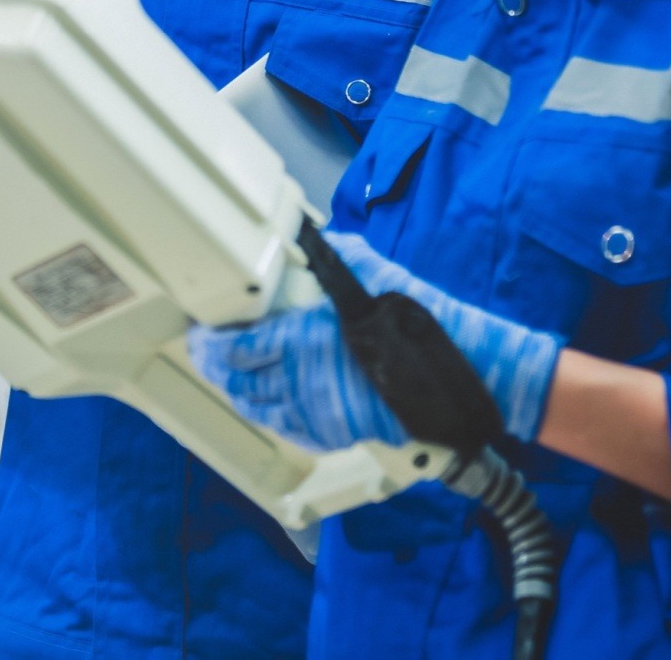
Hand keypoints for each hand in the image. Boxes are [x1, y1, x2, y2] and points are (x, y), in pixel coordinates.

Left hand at [188, 232, 559, 449]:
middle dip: (215, 366)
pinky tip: (269, 399)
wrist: (468, 370)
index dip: (210, 343)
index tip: (202, 331)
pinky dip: (270, 413)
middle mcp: (305, 380)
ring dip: (238, 391)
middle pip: (237, 382)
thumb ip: (335, 260)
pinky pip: (288, 427)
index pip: (235, 349)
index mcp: (306, 338)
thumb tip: (310, 238)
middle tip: (207, 351)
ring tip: (231, 374)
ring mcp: (320, 411)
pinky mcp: (338, 431)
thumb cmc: (424, 319)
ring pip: (258, 409)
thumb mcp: (375, 273)